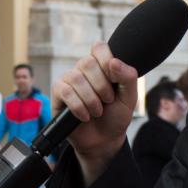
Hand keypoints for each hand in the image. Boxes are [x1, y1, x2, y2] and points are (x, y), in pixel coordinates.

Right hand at [51, 41, 138, 174]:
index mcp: (101, 65)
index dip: (106, 61)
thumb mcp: (129, 98)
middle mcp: (83, 69)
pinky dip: (78, 107)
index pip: (99, 47)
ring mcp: (69, 80)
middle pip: (87, 62)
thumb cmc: (115, 116)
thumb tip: (114, 62)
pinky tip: (85, 116)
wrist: (104, 140)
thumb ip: (128, 77)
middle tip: (108, 100)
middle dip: (101, 86)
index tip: (114, 80)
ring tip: (97, 112)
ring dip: (91, 99)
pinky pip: (65, 91)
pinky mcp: (57, 93)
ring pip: (76, 78)